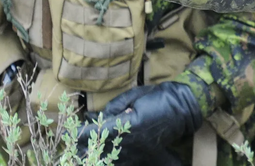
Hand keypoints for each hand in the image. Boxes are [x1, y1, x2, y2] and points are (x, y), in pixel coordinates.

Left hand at [76, 82, 202, 165]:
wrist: (183, 107)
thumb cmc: (159, 96)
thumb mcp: (135, 95)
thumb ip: (115, 107)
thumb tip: (98, 116)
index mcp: (129, 125)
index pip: (98, 132)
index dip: (82, 133)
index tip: (71, 132)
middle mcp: (132, 141)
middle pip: (101, 149)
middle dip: (85, 148)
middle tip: (72, 146)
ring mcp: (139, 150)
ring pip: (112, 160)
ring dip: (97, 157)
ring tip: (82, 156)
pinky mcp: (144, 154)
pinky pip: (125, 163)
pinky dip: (113, 162)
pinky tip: (103, 160)